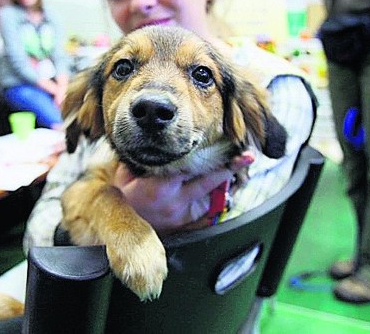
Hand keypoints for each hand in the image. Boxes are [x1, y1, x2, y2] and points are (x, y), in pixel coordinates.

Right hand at [113, 151, 254, 233]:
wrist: (123, 230)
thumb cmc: (125, 198)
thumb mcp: (124, 176)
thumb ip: (138, 160)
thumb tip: (150, 139)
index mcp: (160, 187)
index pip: (189, 168)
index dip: (207, 156)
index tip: (222, 146)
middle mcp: (175, 202)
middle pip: (208, 182)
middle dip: (229, 168)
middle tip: (247, 156)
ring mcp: (184, 216)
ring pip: (212, 196)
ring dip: (227, 183)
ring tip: (242, 166)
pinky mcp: (188, 225)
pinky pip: (209, 212)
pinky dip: (219, 199)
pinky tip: (230, 190)